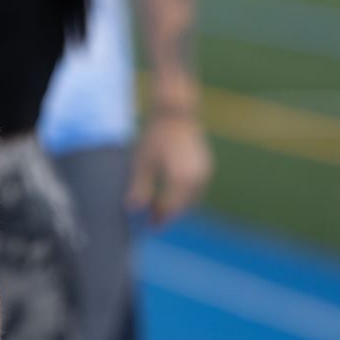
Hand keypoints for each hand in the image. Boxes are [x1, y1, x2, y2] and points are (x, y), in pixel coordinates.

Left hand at [126, 110, 212, 225]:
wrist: (176, 112)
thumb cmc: (156, 135)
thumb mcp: (143, 162)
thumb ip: (139, 188)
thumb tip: (132, 210)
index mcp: (182, 179)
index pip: (171, 208)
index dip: (160, 219)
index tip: (150, 227)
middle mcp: (197, 178)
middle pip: (183, 206)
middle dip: (169, 214)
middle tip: (153, 221)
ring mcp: (205, 172)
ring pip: (191, 199)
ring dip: (178, 206)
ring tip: (160, 208)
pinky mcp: (206, 166)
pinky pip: (196, 188)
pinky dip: (185, 195)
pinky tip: (171, 194)